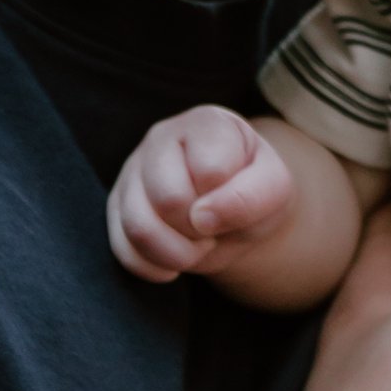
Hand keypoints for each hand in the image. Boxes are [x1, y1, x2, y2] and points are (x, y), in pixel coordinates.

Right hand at [108, 107, 295, 281]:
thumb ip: (250, 197)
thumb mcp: (274, 190)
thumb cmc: (254, 191)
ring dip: (177, 254)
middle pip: (168, 198)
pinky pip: (122, 248)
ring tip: (196, 248)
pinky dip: (153, 267)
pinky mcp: (116, 204)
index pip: (210, 171)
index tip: (237, 202)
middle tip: (215, 230)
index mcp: (206, 124)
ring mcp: (132, 171)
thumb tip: (202, 218)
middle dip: (199, 230)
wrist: (235, 212)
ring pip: (138, 226)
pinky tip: (174, 263)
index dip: (227, 201)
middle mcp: (161, 138)